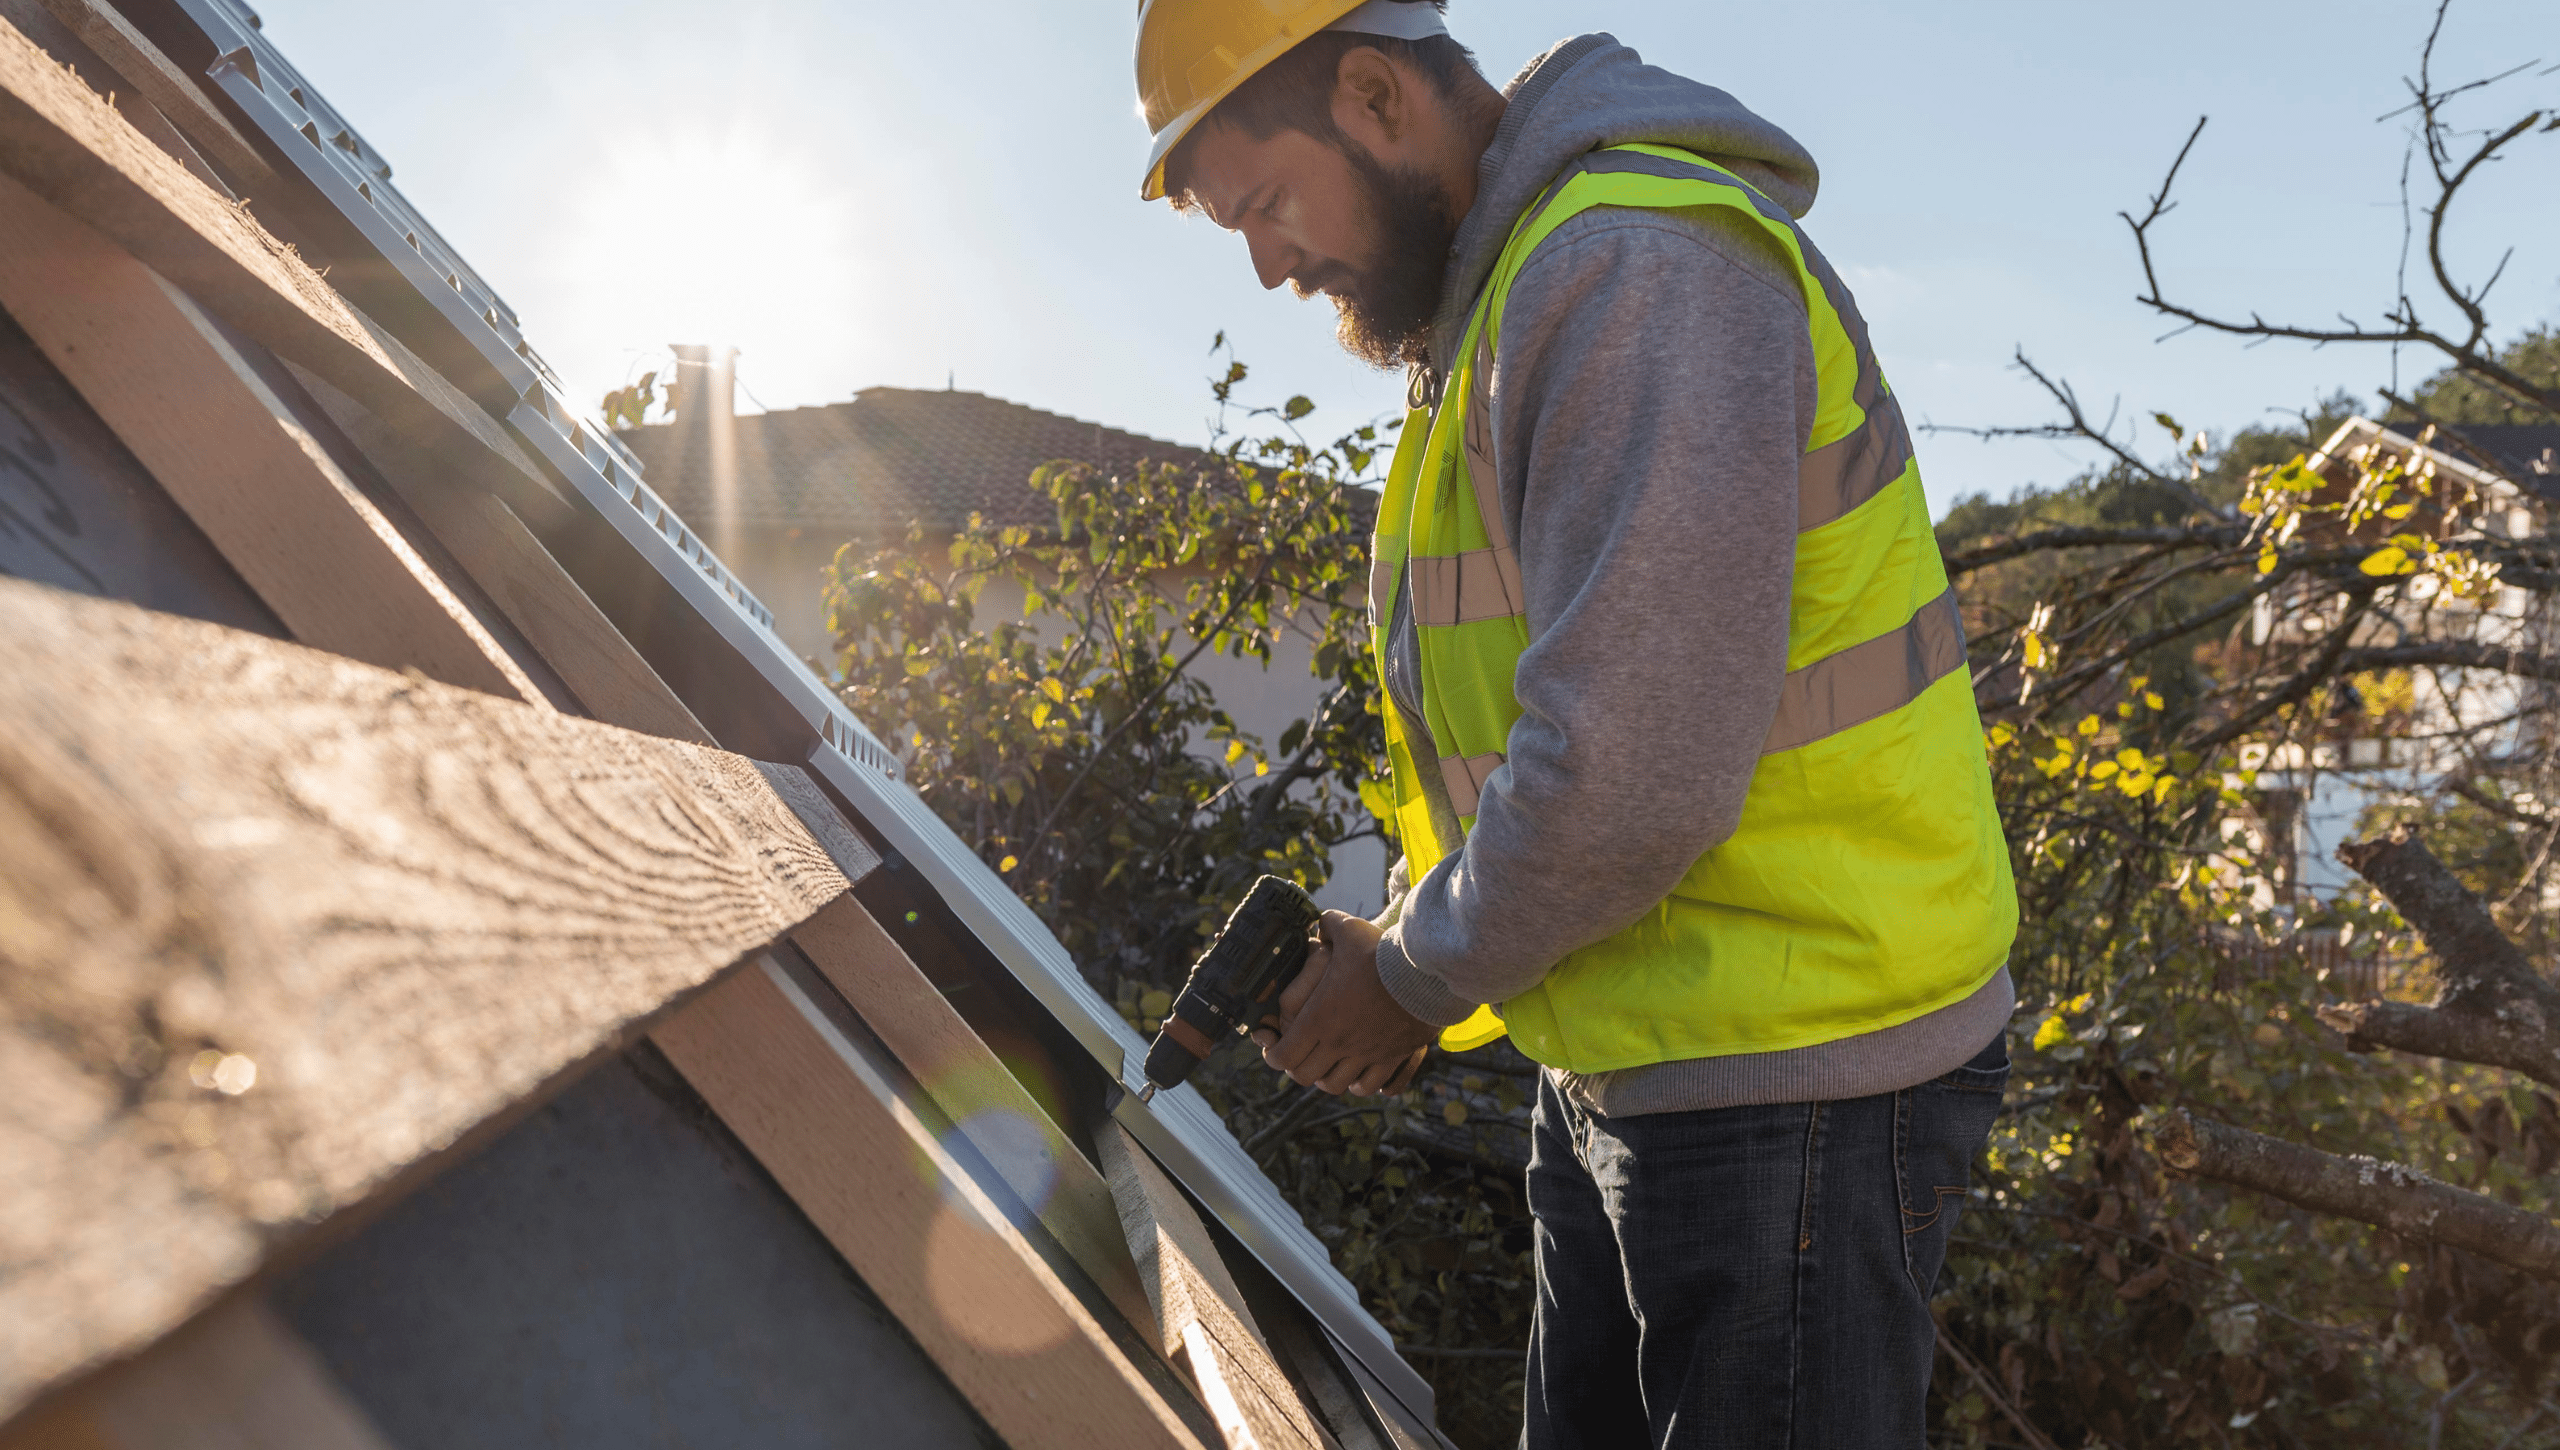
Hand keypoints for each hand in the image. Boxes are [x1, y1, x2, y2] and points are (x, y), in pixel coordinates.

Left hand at [1260, 911, 1432, 1096]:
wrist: (1426, 973)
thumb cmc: (1382, 953)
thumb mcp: (1349, 930)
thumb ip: (1328, 925)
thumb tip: (1320, 923)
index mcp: (1319, 1018)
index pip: (1283, 1057)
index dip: (1273, 1055)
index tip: (1275, 1047)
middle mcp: (1339, 1043)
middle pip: (1305, 1076)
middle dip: (1298, 1067)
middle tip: (1301, 1054)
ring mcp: (1366, 1054)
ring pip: (1336, 1086)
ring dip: (1328, 1078)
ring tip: (1329, 1065)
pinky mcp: (1392, 1058)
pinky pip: (1370, 1086)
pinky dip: (1360, 1084)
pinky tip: (1359, 1072)